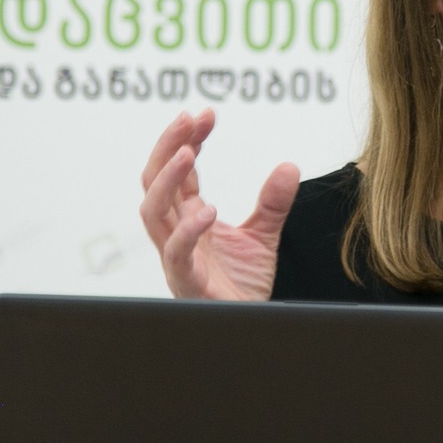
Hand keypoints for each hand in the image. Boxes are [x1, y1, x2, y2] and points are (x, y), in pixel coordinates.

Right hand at [138, 108, 298, 301]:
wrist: (248, 329)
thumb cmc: (242, 288)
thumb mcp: (263, 237)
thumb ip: (273, 203)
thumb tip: (289, 165)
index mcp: (188, 219)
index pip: (179, 172)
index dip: (187, 139)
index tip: (204, 113)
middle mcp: (175, 234)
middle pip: (155, 183)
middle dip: (167, 146)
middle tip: (187, 117)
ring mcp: (176, 258)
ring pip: (152, 212)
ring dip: (167, 179)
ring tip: (189, 152)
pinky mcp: (186, 282)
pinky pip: (175, 253)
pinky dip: (186, 230)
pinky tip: (206, 209)